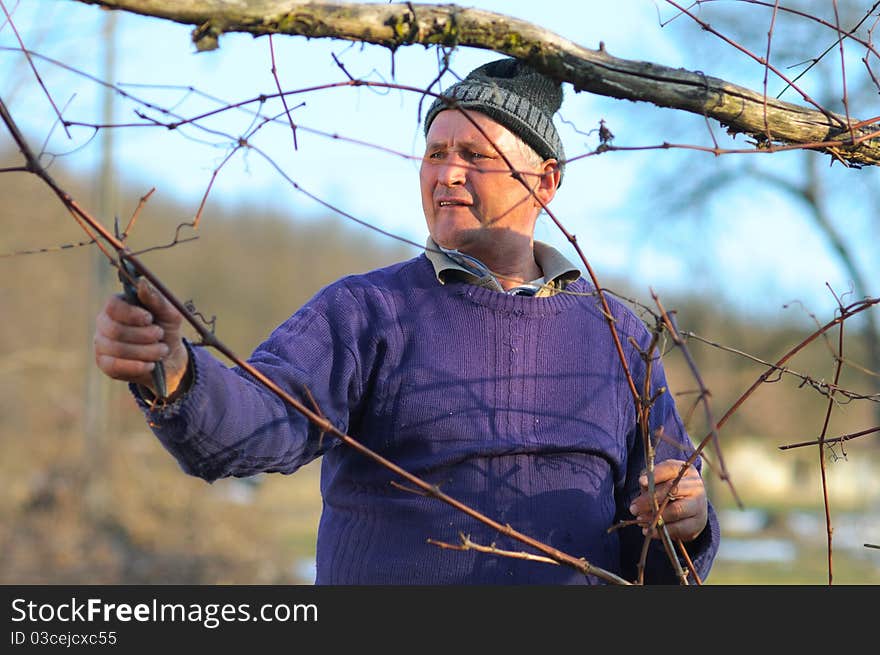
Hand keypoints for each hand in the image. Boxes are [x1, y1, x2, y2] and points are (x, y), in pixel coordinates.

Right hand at [94, 278, 188, 397]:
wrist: (170, 358)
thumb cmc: (166, 329)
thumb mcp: (169, 313)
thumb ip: (156, 299)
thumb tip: (142, 283)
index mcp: (117, 306)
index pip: (113, 306)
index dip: (131, 313)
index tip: (149, 318)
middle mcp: (104, 323)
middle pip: (115, 330)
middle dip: (143, 335)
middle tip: (160, 335)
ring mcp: (102, 344)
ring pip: (118, 349)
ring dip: (146, 351)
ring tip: (162, 350)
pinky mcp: (105, 364)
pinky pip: (114, 366)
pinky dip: (136, 366)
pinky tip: (151, 365)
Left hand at [628, 459, 707, 542]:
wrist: (691, 509)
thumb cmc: (669, 489)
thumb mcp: (661, 479)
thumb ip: (651, 479)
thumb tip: (643, 482)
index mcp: (686, 471)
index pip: (671, 469)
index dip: (656, 475)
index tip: (641, 481)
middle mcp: (696, 487)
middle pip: (673, 491)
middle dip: (650, 499)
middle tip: (633, 507)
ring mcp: (698, 506)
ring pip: (676, 511)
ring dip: (654, 516)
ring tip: (639, 518)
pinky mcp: (697, 524)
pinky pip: (678, 528)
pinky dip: (661, 530)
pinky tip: (648, 529)